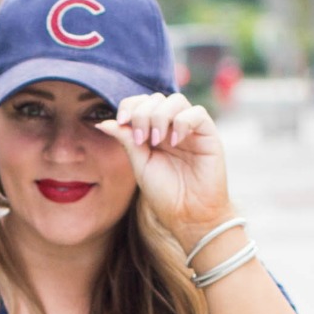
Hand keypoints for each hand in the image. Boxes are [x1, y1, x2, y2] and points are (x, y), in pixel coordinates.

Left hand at [97, 93, 231, 246]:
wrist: (188, 214)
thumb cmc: (165, 193)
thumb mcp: (139, 164)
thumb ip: (126, 140)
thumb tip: (104, 122)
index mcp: (154, 131)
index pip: (141, 103)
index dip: (129, 105)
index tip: (121, 121)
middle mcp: (172, 126)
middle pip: (156, 98)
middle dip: (143, 113)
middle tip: (141, 139)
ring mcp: (191, 129)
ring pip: (176, 100)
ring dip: (160, 116)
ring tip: (156, 140)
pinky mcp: (208, 134)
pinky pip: (197, 113)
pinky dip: (182, 122)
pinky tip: (174, 142)